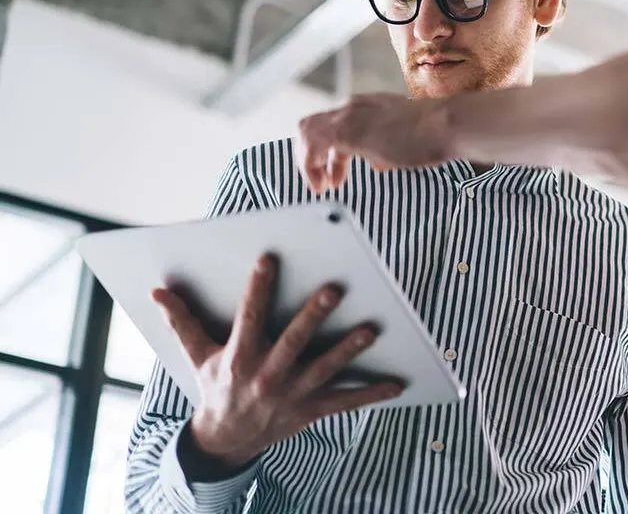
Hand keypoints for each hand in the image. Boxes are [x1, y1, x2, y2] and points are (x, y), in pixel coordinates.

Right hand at [152, 254, 405, 470]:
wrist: (226, 440)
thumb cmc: (216, 386)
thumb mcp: (197, 355)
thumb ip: (182, 321)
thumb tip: (158, 291)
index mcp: (240, 356)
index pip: (249, 316)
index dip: (258, 287)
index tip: (269, 259)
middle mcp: (267, 375)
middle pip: (293, 341)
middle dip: (313, 316)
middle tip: (335, 289)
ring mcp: (291, 394)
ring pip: (324, 368)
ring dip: (348, 350)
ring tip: (371, 329)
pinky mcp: (311, 410)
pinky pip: (345, 401)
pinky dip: (371, 394)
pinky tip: (397, 383)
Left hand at [297, 93, 446, 193]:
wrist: (445, 126)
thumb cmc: (435, 134)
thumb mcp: (404, 139)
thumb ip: (385, 148)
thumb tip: (376, 162)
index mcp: (368, 106)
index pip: (334, 122)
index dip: (329, 151)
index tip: (337, 173)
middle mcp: (353, 107)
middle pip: (313, 125)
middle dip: (313, 156)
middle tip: (322, 181)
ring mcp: (349, 116)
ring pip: (306, 132)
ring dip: (308, 162)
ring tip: (320, 186)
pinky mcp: (347, 131)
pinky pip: (313, 145)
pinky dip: (311, 167)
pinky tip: (324, 184)